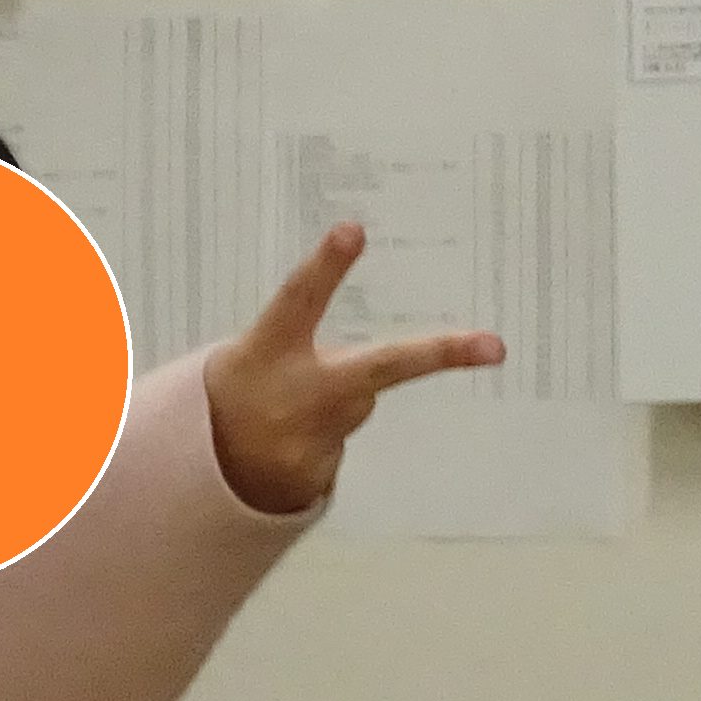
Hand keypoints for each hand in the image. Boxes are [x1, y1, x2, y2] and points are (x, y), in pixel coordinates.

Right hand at [203, 227, 506, 516]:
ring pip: (358, 397)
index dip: (326, 266)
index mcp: (269, 346)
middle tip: (494, 346)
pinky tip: (285, 441)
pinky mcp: (316, 470)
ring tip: (283, 411)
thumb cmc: (244, 383)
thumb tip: (357, 320)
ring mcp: (313, 433)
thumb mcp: (255, 347)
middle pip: (383, 366)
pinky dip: (322, 430)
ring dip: (335, 398)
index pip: (300, 298)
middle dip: (442, 354)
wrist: (206, 465)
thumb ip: (302, 328)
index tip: (352, 230)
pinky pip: (340, 433)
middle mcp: (299, 389)